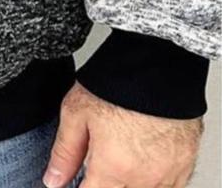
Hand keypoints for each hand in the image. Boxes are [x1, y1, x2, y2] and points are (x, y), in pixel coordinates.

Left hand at [43, 82, 202, 187]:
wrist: (159, 64)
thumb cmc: (119, 81)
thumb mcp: (77, 111)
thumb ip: (65, 152)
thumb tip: (54, 180)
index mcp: (114, 167)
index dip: (82, 185)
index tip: (81, 175)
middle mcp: (144, 178)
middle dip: (106, 180)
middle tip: (103, 154)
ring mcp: (168, 174)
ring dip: (129, 181)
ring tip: (122, 150)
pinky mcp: (185, 165)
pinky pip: (168, 187)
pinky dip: (153, 179)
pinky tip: (143, 156)